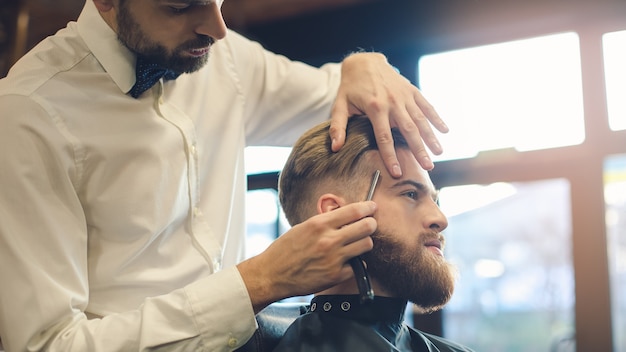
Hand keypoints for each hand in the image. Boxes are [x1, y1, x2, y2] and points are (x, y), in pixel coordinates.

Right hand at [237, 201, 376, 312]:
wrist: (272, 274)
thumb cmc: (285, 250)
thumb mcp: (303, 227)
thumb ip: (324, 222)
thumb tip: (345, 216)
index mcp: (319, 224)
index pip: (353, 211)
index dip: (367, 207)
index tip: (372, 207)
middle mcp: (328, 240)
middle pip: (366, 227)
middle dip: (371, 224)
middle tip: (369, 225)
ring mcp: (334, 258)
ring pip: (366, 245)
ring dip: (364, 243)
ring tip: (356, 243)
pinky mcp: (336, 275)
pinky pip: (358, 265)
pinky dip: (355, 263)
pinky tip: (347, 261)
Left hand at [329, 52, 448, 174]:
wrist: (364, 62)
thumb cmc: (350, 87)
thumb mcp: (340, 105)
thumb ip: (338, 127)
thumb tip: (335, 148)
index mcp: (375, 108)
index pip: (384, 137)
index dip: (390, 156)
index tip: (397, 172)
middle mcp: (393, 102)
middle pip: (408, 130)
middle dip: (419, 149)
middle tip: (428, 167)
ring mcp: (404, 96)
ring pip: (420, 119)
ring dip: (431, 136)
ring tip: (438, 153)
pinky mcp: (411, 90)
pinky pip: (426, 105)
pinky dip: (436, 117)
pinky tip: (445, 131)